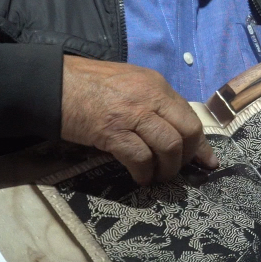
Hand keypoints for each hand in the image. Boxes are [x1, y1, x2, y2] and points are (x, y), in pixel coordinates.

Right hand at [60, 55, 213, 184]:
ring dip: (166, 169)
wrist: (52, 83)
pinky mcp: (112, 132)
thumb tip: (171, 130)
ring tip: (157, 176)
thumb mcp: (130, 83)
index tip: (208, 161)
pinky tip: (140, 178)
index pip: (190, 116)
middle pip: (187, 132)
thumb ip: (152, 102)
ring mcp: (132, 114)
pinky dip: (143, 173)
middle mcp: (150, 97)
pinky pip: (140, 158)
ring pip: (168, 147)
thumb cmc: (89, 84)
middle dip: (186, 157)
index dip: (201, 143)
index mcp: (157, 85)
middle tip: (176, 170)